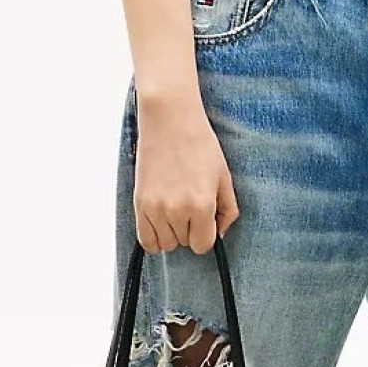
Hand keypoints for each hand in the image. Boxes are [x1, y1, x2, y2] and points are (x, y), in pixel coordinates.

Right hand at [133, 91, 238, 253]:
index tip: (206, 221)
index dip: (207, 234)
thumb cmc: (200, 145)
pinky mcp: (139, 203)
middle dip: (190, 230)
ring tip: (175, 208)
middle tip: (190, 205)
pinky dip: (155, 237)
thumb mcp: (224, 177)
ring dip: (172, 232)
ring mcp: (155, 209)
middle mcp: (177, 211)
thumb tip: (220, 233)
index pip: (203, 245)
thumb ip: (228, 210)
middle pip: (184, 244)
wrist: (169, 121)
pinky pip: (145, 240)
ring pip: (166, 244)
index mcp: (202, 205)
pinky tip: (161, 222)